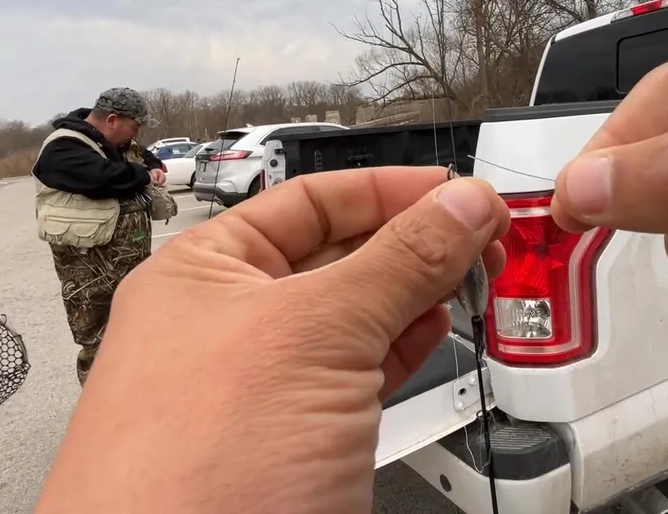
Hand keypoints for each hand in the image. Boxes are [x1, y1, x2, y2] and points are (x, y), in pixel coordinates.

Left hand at [35, 167, 507, 513]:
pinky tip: (434, 329)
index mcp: (201, 275)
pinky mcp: (295, 444)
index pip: (306, 200)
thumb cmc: (185, 479)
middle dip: (412, 240)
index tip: (454, 190)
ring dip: (417, 293)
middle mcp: (226, 326)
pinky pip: (360, 374)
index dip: (385, 189)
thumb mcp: (313, 336)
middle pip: (337, 254)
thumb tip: (458, 207)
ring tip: (472, 276)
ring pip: (355, 317)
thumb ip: (397, 262)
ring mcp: (262, 389)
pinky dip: (405, 347)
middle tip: (481, 234)